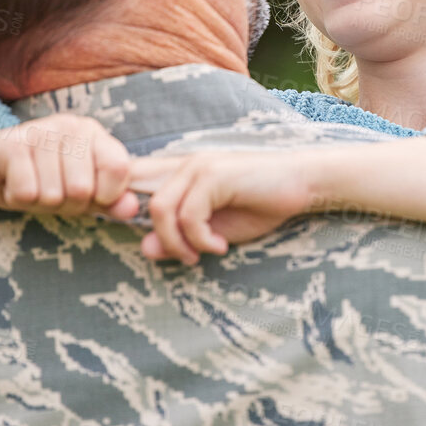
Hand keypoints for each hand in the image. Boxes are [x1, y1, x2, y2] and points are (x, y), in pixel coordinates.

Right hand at [0, 115, 140, 219]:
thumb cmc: (39, 179)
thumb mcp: (79, 193)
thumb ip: (109, 200)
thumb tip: (133, 208)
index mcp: (94, 134)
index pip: (119, 169)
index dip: (104, 196)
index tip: (86, 194)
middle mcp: (71, 126)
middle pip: (83, 191)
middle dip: (64, 204)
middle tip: (47, 190)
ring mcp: (41, 132)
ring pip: (53, 195)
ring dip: (38, 202)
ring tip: (29, 184)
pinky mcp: (11, 144)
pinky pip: (27, 193)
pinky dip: (17, 198)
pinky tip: (12, 182)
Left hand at [126, 149, 318, 265]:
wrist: (302, 185)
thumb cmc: (260, 205)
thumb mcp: (214, 231)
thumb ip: (181, 238)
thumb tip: (146, 249)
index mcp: (180, 175)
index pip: (133, 180)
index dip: (124, 204)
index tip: (150, 239)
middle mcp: (184, 166)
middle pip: (147, 205)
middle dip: (163, 241)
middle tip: (190, 259)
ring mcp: (198, 167)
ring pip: (162, 209)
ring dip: (180, 242)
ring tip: (203, 254)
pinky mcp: (214, 175)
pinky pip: (189, 214)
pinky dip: (201, 238)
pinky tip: (220, 245)